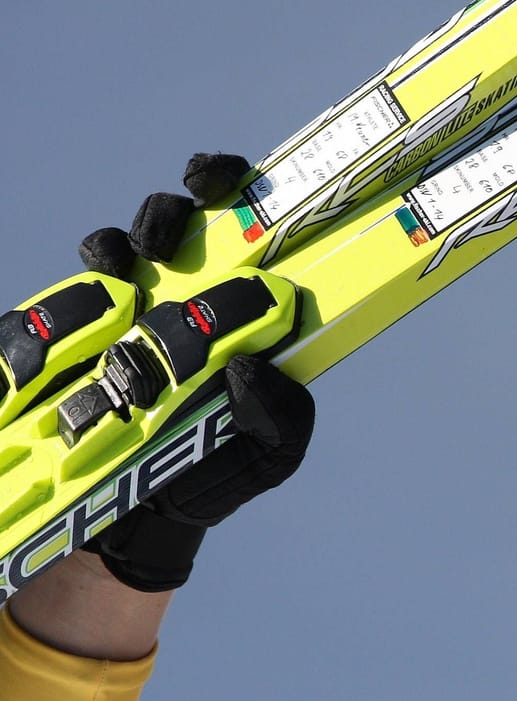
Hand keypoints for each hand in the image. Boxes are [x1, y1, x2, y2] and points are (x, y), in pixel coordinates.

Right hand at [75, 154, 314, 592]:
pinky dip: (56, 312)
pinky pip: (46, 312)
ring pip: (108, 251)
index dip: (224, 183)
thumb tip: (254, 369)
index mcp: (231, 302)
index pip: (234, 222)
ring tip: (125, 287)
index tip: (217, 179)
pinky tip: (73, 336)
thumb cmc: (214, 466)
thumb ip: (282, 416)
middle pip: (167, 219)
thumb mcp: (267, 453)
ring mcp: (111, 312)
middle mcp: (172, 292)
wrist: (141, 517)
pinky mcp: (56, 340)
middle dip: (163, 213)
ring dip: (115, 253)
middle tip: (163, 240)